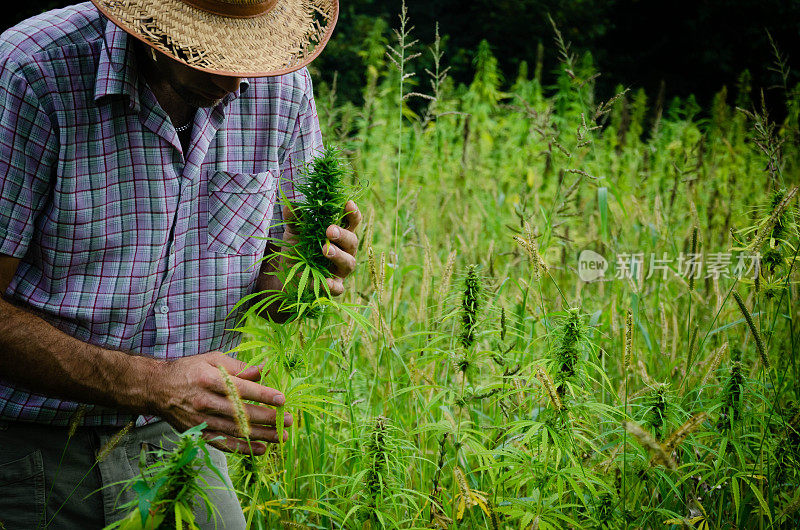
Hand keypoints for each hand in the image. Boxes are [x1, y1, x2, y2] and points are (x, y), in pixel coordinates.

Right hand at [151, 352, 291, 454]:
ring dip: (261, 436)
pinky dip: (243, 449)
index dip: (263, 394)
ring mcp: (201, 420)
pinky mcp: (198, 433)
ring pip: (236, 430)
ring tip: (282, 437)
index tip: (282, 399)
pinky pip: (224, 444)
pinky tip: (261, 450)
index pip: (241, 389)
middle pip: (242, 412)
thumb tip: (264, 369)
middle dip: (268, 418)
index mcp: (210, 379)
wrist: (156, 388)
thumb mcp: (212, 359)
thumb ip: (239, 366)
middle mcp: (205, 401)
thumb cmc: (189, 370)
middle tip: (289, 421)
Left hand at [282, 200, 361, 295]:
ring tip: (325, 250)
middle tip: (329, 230)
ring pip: (349, 262)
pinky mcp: (333, 287)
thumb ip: (294, 219)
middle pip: (352, 241)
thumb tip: (288, 205)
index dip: (352, 213)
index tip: (348, 203)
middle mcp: (344, 251)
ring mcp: (340, 270)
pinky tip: (326, 281)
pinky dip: (333, 285)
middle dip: (343, 235)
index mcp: (339, 235)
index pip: (351, 222)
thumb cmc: (296, 249)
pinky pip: (338, 288)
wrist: (285, 276)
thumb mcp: (293, 232)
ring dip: (339, 255)